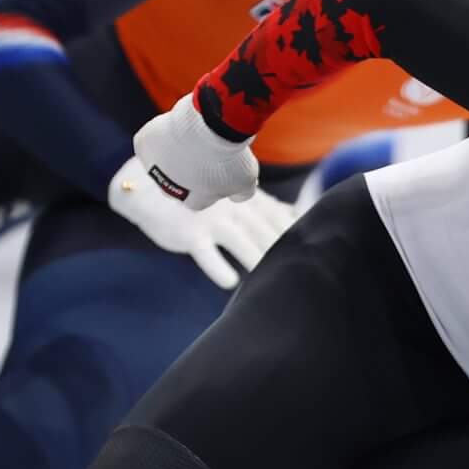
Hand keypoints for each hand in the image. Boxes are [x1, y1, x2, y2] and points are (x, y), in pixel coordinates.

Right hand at [107, 160, 292, 289]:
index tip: (317, 254)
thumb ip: (265, 205)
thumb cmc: (199, 195)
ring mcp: (210, 219)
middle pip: (264, 231)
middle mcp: (232, 207)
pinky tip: (229, 283)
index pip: (278, 219)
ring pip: (240, 241)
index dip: (297, 236)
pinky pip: (205, 252)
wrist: (150, 186)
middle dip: (284, 250)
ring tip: (272, 280)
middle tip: (304, 274)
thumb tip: (296, 215)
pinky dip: (216, 266)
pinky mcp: (189, 232)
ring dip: (257, 259)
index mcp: (246, 199)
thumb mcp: (233, 194)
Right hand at [130, 93, 258, 210]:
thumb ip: (242, 193)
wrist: (211, 129)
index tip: (218, 164)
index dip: (209, 180)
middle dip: (188, 166)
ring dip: (173, 150)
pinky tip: (173, 127)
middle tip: (205, 148)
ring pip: (161, 160)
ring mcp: (153, 167)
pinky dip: (158, 135)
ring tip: (193, 134)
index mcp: (194, 202)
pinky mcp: (144, 145)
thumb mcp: (246, 178)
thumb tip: (239, 197)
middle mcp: (168, 190)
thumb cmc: (230, 155)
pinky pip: (149, 141)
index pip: (199, 197)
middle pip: (176, 180)